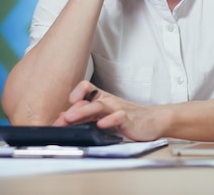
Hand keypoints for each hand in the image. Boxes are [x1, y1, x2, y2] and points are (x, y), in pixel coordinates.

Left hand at [53, 81, 170, 141]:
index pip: (85, 88)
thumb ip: (85, 115)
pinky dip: (109, 120)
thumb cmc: (128, 118)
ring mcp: (118, 109)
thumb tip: (62, 116)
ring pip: (100, 105)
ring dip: (84, 111)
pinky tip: (101, 125)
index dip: (74, 95)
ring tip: (71, 117)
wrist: (153, 120)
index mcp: (102, 98)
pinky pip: (119, 116)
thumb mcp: (104, 115)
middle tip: (60, 119)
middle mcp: (108, 101)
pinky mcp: (129, 119)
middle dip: (73, 109)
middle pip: (89, 98)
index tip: (63, 111)